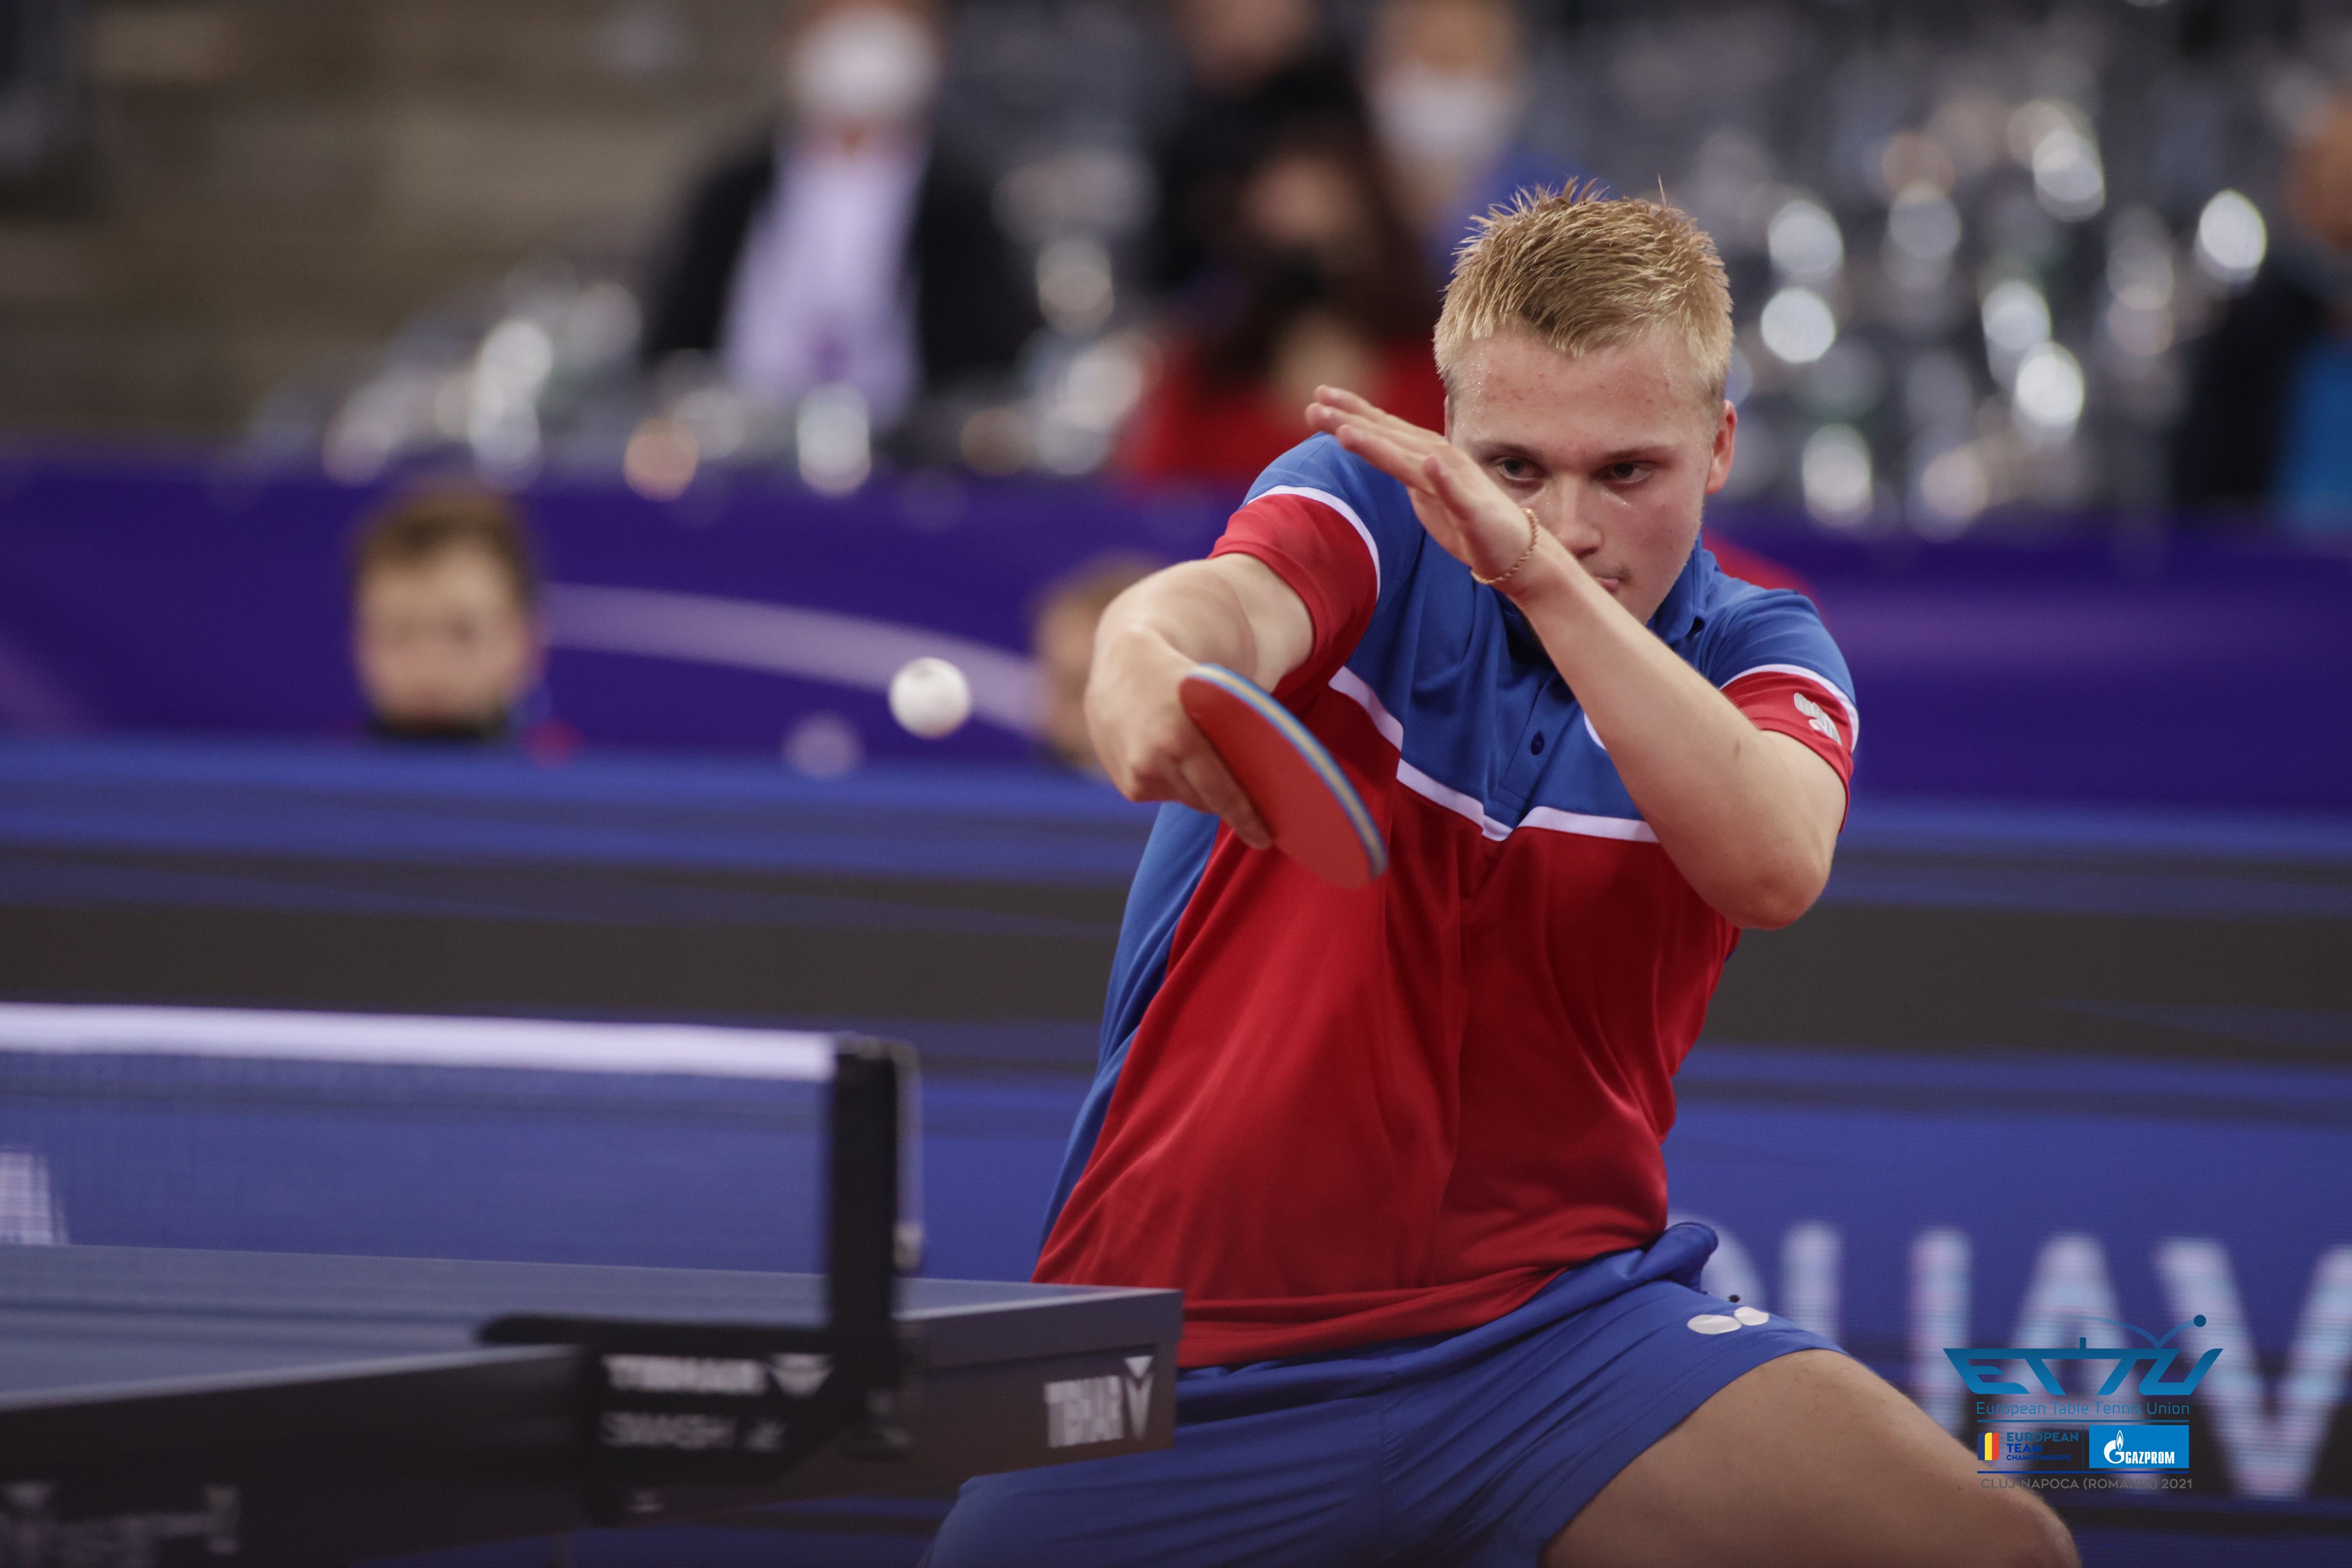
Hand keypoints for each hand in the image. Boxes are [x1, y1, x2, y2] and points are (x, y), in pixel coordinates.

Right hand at [1085, 623, 1273, 848]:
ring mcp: (1137, 777)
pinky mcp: (1128, 787)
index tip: (1265, 839)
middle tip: (1256, 811)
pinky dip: (1180, 781)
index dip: (1247, 819)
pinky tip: (1171, 754)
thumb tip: (1267, 780)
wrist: (1121, 666)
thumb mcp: (1213, 695)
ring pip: (1190, 799)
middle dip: (1230, 803)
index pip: (1222, 793)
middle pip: (1208, 801)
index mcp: (1180, 737)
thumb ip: (1235, 733)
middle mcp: (1153, 760)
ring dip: (1203, 788)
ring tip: (1198, 754)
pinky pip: (1170, 795)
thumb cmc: (1184, 679)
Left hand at [1303, 386, 1544, 585]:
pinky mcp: (1473, 510)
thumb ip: (1406, 467)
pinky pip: (1456, 493)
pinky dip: (1442, 479)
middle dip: (1350, 420)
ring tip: (1346, 433)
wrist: (1517, 551)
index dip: (1352, 411)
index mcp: (1425, 456)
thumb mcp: (1427, 491)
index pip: (1383, 429)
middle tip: (1313, 404)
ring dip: (1380, 445)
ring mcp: (1456, 484)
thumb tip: (1384, 447)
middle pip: (1388, 438)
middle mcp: (1439, 461)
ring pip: (1412, 460)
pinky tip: (1429, 465)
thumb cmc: (1469, 522)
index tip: (1318, 396)